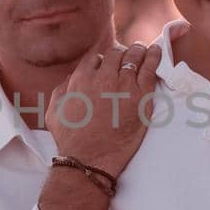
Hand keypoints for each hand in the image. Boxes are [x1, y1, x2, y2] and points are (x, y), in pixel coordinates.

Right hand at [48, 41, 161, 178]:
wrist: (90, 158)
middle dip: (120, 54)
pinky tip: (156, 50)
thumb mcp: (54, 111)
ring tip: (142, 50)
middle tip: (126, 58)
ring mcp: (124, 85)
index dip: (101, 61)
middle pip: (115, 54)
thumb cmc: (70, 139)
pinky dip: (154, 56)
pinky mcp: (141, 96)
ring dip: (137, 51)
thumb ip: (61, 90)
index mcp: (81, 78)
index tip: (107, 65)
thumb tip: (71, 79)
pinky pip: (150, 67)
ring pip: (133, 56)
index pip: (95, 58)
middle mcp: (103, 77)